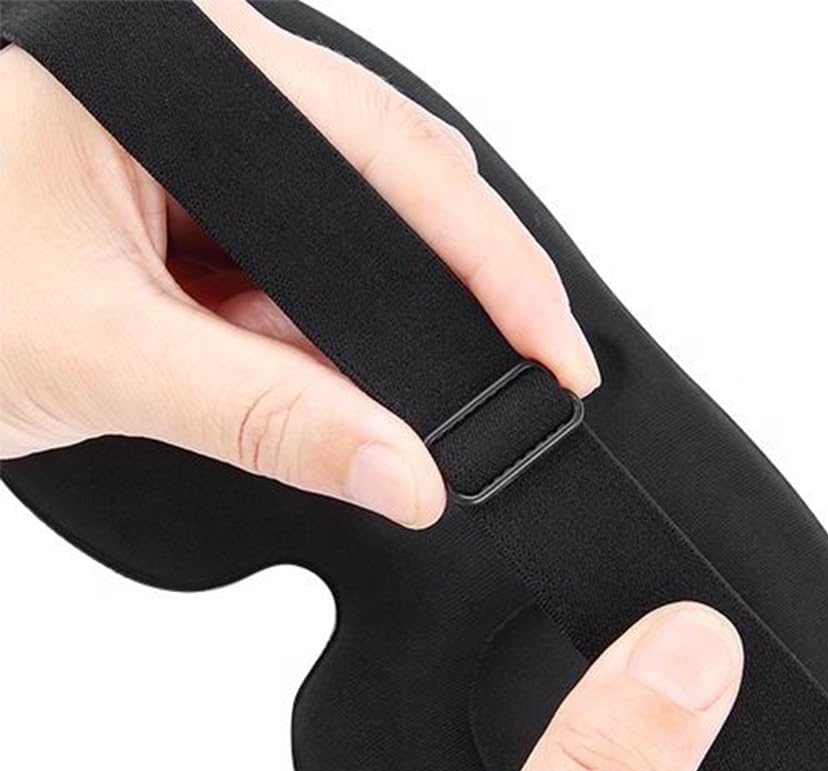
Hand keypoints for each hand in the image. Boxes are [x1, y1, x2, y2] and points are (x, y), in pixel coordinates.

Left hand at [0, 0, 598, 527]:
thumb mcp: (102, 352)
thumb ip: (269, 417)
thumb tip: (406, 473)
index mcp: (179, 70)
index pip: (389, 160)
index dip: (492, 267)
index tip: (555, 356)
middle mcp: (197, 100)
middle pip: (386, 194)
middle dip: (446, 304)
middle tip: (506, 390)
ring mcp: (196, 165)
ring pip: (342, 252)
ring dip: (370, 339)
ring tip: (374, 408)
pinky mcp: (187, 224)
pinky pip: (292, 287)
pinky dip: (317, 351)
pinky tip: (316, 392)